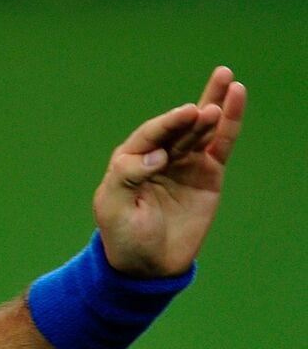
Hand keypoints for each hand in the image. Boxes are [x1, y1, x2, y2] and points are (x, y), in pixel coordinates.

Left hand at [94, 66, 245, 276]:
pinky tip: (234, 101)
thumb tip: (156, 155)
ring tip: (229, 84)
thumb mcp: (112, 206)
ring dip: (214, 107)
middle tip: (209, 98)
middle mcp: (158, 155)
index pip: (151, 135)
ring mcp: (184, 163)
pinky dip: (228, 125)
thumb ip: (126, 175)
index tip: (186, 114)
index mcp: (130, 158)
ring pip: (200, 130)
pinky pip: (219, 145)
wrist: (148, 264)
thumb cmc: (123, 235)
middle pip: (178, 126)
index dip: (168, 123)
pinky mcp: (207, 174)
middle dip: (193, 111)